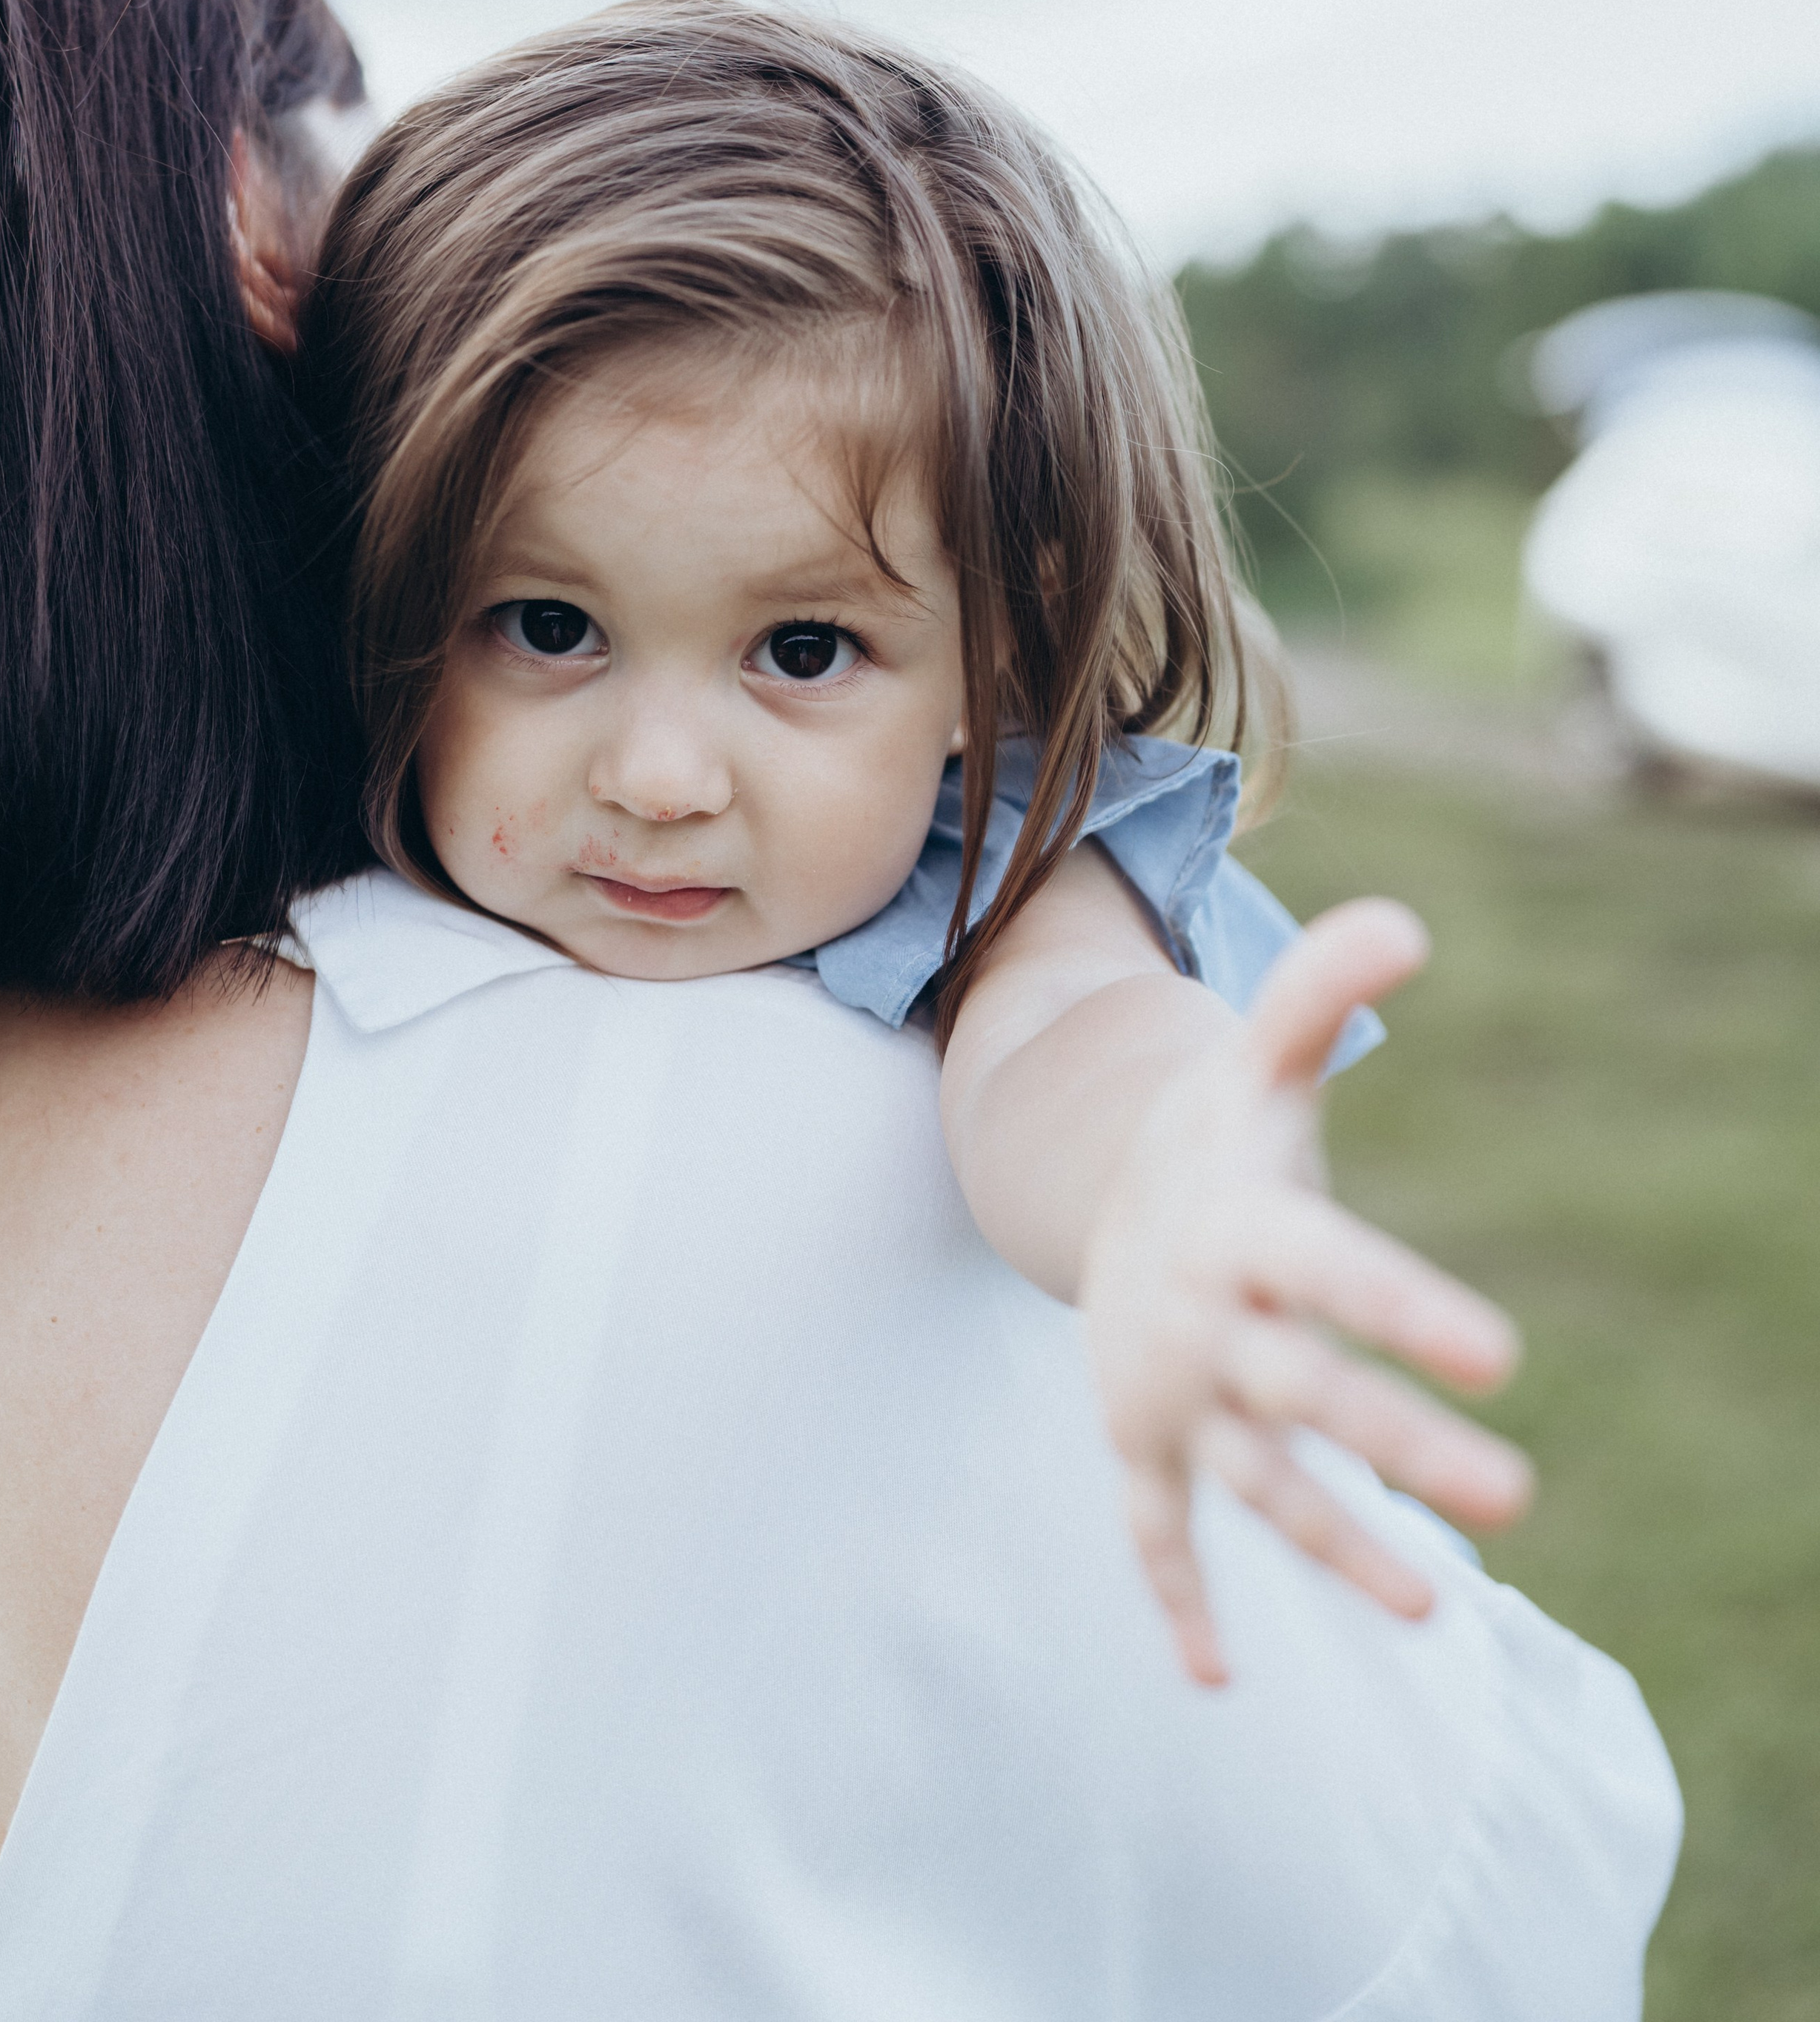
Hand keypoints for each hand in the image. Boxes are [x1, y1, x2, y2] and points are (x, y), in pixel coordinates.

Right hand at [1077, 899, 1532, 1683]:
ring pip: (1251, 1481)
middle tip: (1516, 1496)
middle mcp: (1201, 1319)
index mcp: (1237, 1226)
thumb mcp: (1254, 1054)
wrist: (1091, 1188)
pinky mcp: (1141, 1447)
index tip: (1502, 1356)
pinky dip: (1176, 1604)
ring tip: (1430, 1609)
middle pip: (1304, 1394)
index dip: (1403, 1308)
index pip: (1328, 1270)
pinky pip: (1152, 1535)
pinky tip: (1216, 1681)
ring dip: (1332, 1543)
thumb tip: (1411, 926)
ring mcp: (1167, 1393)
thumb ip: (1321, 993)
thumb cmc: (1213, 1125)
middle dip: (1398, 1445)